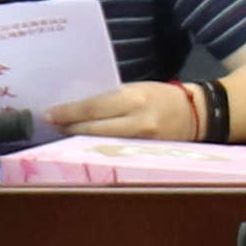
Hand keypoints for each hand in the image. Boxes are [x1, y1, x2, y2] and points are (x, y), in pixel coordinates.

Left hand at [39, 83, 201, 141]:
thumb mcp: (138, 89)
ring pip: (100, 143)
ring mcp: (141, 143)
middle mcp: (138, 122)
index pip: (93, 107)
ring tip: (63, 135)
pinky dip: (96, 148)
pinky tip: (84, 147)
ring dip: (78, 139)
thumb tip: (79, 108)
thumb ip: (111, 99)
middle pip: (93, 129)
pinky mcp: (144, 155)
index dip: (68, 113)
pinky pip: (113, 152)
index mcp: (135, 99)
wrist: (197, 114)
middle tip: (51, 126)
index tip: (49, 114)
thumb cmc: (163, 97)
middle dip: (68, 128)